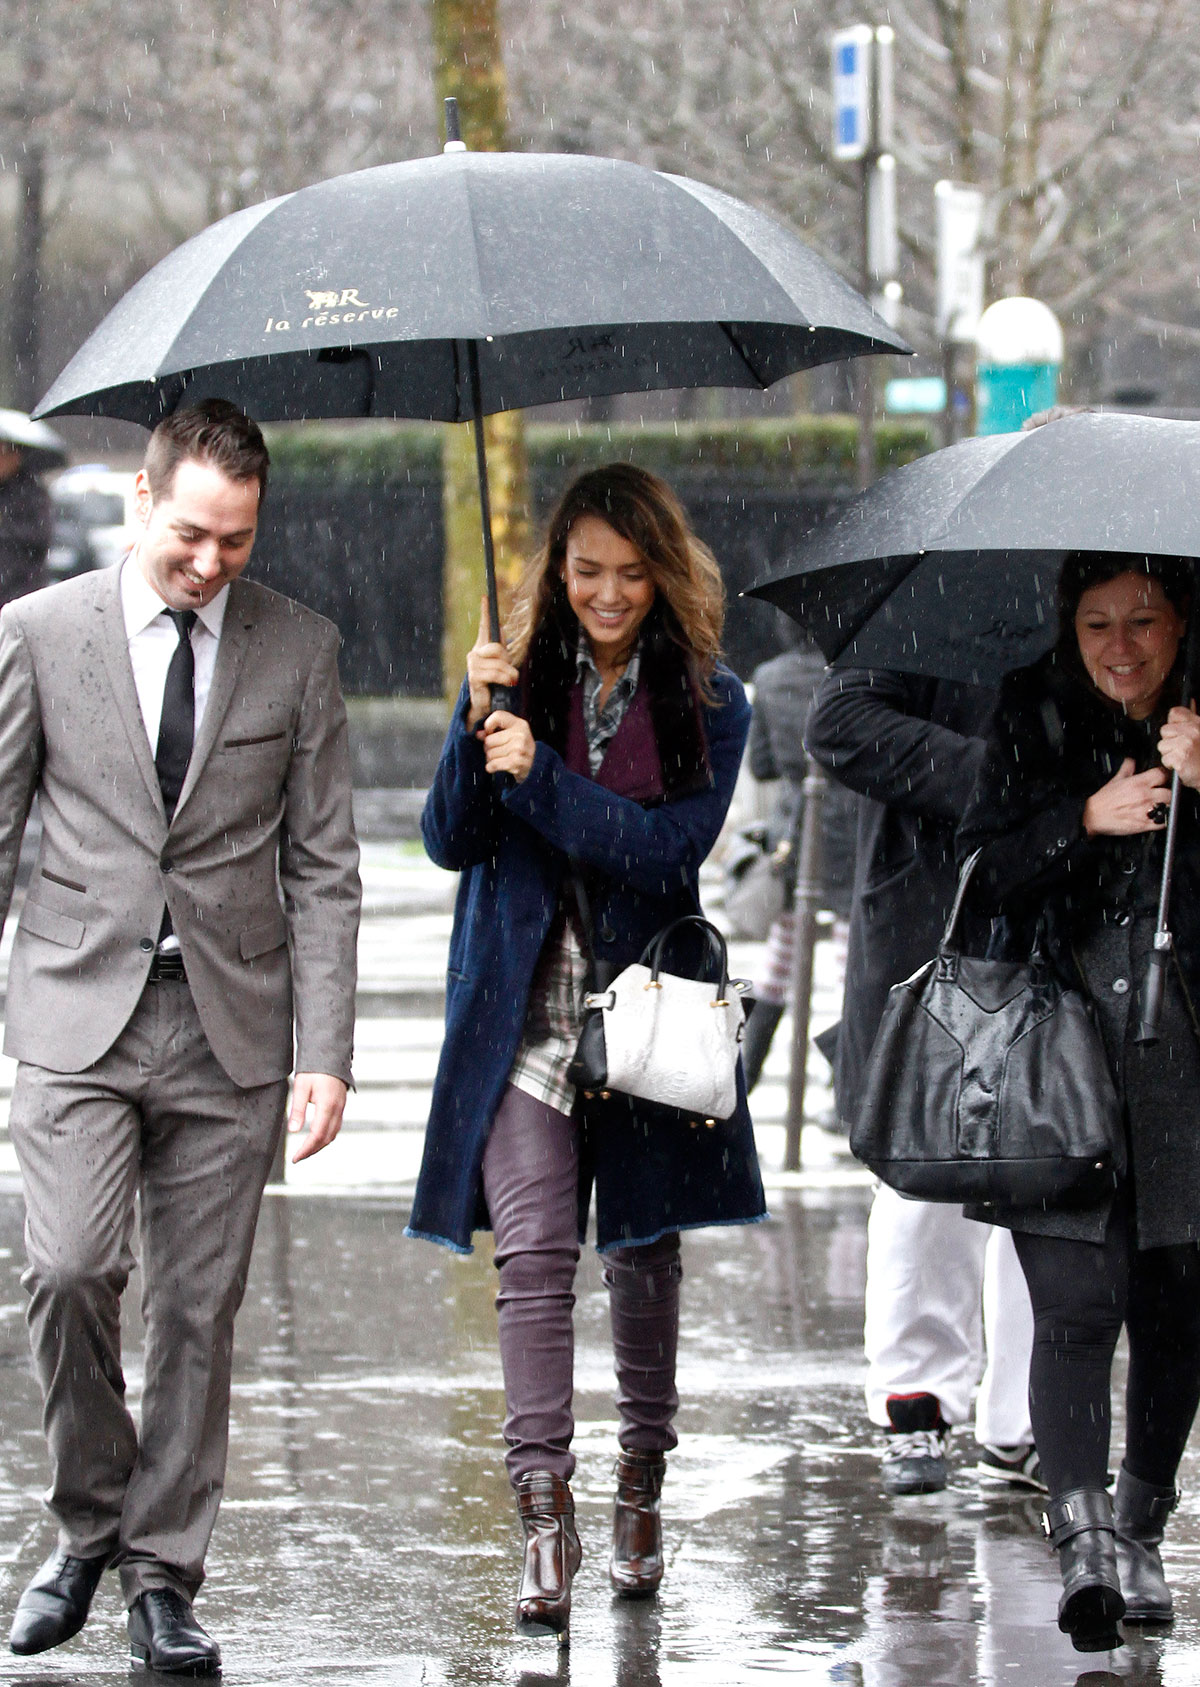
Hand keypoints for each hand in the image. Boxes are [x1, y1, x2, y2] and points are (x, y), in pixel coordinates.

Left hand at [288, 1072, 347, 1161]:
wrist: (330, 1053)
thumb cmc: (314, 1068)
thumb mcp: (301, 1087)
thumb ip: (297, 1110)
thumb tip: (293, 1131)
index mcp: (327, 1105)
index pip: (317, 1135)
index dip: (306, 1149)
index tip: (295, 1158)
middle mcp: (337, 1108)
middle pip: (327, 1138)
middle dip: (313, 1150)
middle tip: (298, 1157)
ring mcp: (341, 1107)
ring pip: (333, 1133)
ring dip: (320, 1145)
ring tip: (306, 1150)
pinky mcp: (341, 1104)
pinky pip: (336, 1126)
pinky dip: (326, 1136)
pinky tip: (316, 1136)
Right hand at [466, 595, 518, 729]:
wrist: (487, 706)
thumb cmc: (496, 685)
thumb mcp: (503, 666)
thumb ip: (503, 651)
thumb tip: (502, 630)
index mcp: (483, 647)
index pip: (484, 626)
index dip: (485, 611)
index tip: (486, 595)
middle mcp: (475, 653)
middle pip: (497, 646)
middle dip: (507, 660)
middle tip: (510, 673)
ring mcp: (473, 664)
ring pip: (498, 660)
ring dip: (508, 673)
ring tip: (509, 681)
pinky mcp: (474, 676)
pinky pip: (495, 672)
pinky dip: (504, 678)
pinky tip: (507, 683)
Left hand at [479, 711, 535, 781]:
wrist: (536, 765)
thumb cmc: (521, 748)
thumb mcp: (512, 733)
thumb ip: (495, 730)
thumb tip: (479, 734)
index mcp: (519, 724)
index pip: (497, 716)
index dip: (488, 725)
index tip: (489, 733)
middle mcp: (520, 735)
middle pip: (489, 740)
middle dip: (489, 748)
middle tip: (497, 750)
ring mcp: (518, 749)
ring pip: (489, 754)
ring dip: (491, 759)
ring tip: (500, 758)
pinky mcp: (515, 762)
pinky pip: (492, 764)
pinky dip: (491, 767)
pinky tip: (497, 766)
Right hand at [1082, 756, 1170, 835]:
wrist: (1093, 816)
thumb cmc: (1103, 800)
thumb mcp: (1115, 780)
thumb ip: (1127, 769)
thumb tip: (1131, 761)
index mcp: (1138, 783)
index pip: (1162, 774)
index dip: (1164, 776)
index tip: (1163, 779)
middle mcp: (1144, 795)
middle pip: (1169, 792)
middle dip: (1166, 793)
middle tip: (1162, 795)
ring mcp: (1145, 810)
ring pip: (1168, 806)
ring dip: (1166, 807)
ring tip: (1160, 807)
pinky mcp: (1144, 824)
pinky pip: (1163, 822)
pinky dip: (1162, 820)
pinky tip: (1157, 818)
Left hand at [1159, 703, 1199, 789]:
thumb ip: (1191, 722)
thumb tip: (1181, 709)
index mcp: (1198, 723)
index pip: (1175, 713)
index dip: (1173, 724)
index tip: (1179, 734)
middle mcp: (1193, 731)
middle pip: (1165, 730)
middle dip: (1170, 741)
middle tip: (1183, 750)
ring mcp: (1186, 743)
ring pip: (1162, 745)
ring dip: (1169, 754)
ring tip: (1183, 758)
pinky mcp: (1180, 757)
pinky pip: (1164, 758)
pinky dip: (1171, 765)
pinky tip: (1183, 766)